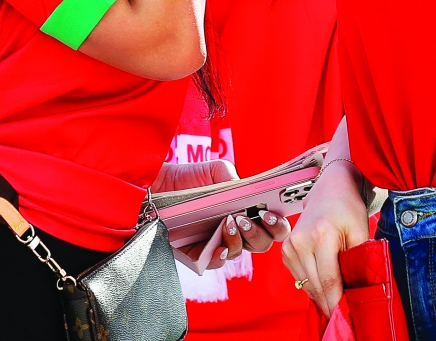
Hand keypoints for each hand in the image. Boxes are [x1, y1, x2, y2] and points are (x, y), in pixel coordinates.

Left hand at [153, 160, 290, 269]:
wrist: (156, 185)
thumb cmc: (188, 178)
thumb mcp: (214, 171)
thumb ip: (233, 177)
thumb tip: (245, 193)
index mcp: (246, 210)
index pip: (272, 223)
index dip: (279, 222)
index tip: (272, 212)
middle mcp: (236, 230)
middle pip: (263, 242)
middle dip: (263, 232)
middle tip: (254, 218)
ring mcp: (218, 243)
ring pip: (241, 252)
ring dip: (241, 239)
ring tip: (230, 223)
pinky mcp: (197, 254)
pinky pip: (214, 263)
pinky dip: (220, 257)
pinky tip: (220, 247)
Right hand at [281, 161, 369, 316]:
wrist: (330, 189)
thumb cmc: (348, 209)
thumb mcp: (360, 232)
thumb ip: (359, 261)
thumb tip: (356, 291)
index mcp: (322, 234)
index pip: (329, 280)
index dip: (337, 303)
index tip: (347, 318)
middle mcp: (301, 241)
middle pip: (316, 286)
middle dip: (331, 304)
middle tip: (345, 316)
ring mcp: (290, 246)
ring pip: (307, 285)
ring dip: (322, 296)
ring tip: (337, 299)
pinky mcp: (285, 250)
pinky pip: (300, 278)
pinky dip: (313, 285)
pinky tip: (325, 283)